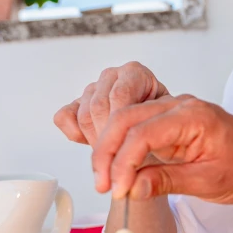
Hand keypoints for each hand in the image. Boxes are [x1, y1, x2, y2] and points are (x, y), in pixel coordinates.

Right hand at [54, 63, 169, 147]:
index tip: (126, 150)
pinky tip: (92, 143)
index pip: (120, 95)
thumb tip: (135, 151)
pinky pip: (64, 117)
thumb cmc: (164, 127)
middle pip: (98, 106)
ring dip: (95, 140)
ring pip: (82, 115)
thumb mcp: (169, 125)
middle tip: (119, 159)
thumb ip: (154, 130)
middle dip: (107, 138)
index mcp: (136, 73)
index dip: (120, 126)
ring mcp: (92, 88)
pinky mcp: (76, 103)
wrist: (155, 131)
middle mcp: (112, 76)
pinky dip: (74, 134)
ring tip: (112, 156)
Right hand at [90, 94, 232, 201]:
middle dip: (107, 152)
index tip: (116, 189)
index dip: (122, 162)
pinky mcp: (170, 121)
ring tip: (107, 181)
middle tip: (102, 185)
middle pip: (126, 119)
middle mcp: (181, 105)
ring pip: (126, 120)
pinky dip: (122, 147)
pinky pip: (136, 127)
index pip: (142, 132)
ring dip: (111, 149)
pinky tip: (117, 169)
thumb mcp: (209, 182)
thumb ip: (167, 181)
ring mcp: (174, 110)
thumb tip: (130, 188)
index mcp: (194, 116)